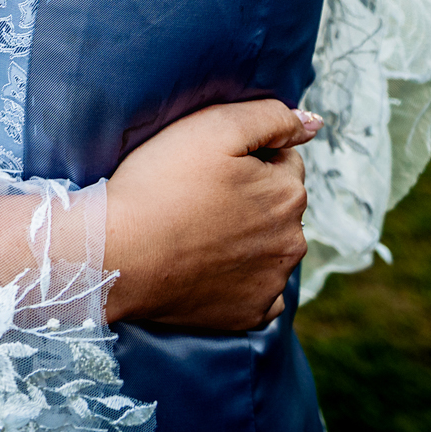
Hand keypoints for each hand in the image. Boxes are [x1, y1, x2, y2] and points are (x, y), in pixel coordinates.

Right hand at [103, 98, 319, 330]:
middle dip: (250, 197)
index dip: (244, 157)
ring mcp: (272, 283)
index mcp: (289, 194)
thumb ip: (271, 117)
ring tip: (196, 230)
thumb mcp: (214, 127)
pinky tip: (206, 267)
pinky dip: (240, 279)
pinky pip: (258, 290)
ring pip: (269, 247)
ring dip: (246, 237)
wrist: (117, 253)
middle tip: (197, 196)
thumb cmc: (160, 184)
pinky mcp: (250, 314)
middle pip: (278, 205)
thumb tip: (313, 123)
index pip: (283, 161)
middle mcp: (292, 242)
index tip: (208, 165)